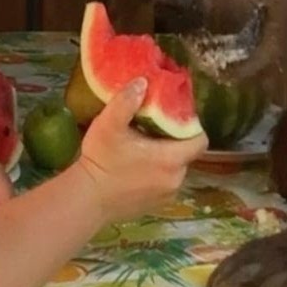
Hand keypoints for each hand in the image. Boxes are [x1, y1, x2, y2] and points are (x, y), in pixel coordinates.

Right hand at [71, 78, 207, 224]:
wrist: (86, 200)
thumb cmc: (101, 161)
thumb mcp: (109, 125)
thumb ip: (126, 101)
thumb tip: (143, 82)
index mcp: (171, 159)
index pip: (200, 140)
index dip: (191, 126)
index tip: (174, 116)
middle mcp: (176, 179)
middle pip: (186, 154)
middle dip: (174, 140)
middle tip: (153, 128)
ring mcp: (167, 195)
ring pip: (175, 169)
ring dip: (164, 158)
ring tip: (143, 147)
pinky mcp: (156, 205)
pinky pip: (164, 183)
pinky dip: (156, 174)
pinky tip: (136, 168)